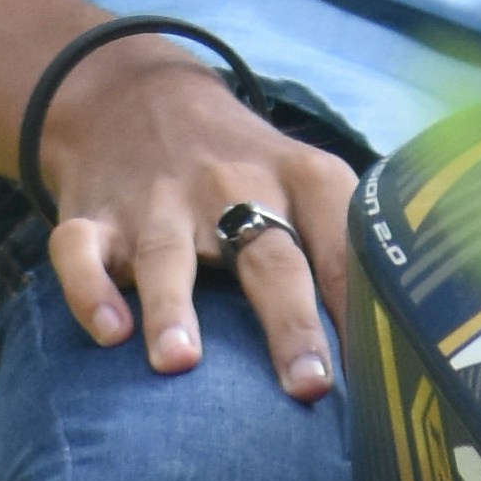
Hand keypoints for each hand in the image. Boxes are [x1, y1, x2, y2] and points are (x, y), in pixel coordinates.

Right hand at [34, 34, 358, 397]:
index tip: (383, 373)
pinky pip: (81, 249)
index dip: (363, 311)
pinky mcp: (95, 215)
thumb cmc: (246, 173)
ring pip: (166, 252)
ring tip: (179, 362)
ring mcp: (159, 200)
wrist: (137, 95)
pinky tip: (107, 331)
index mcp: (301, 181)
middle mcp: (232, 187)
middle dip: (290, 322)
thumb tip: (399, 356)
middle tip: (309, 385)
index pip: (343, 248)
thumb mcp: (307, 183)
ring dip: (174, 307)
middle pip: (268, 256)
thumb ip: (346, 254)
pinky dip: (88, 289)